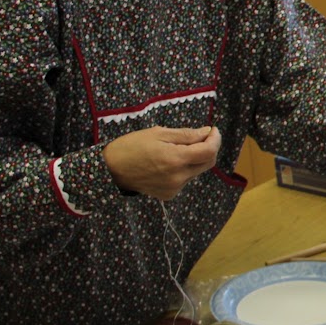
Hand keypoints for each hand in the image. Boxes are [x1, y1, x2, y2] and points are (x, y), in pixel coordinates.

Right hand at [103, 126, 221, 199]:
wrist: (110, 170)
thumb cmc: (132, 146)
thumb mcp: (158, 133)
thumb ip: (186, 135)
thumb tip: (207, 132)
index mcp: (176, 159)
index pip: (209, 151)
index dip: (215, 139)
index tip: (212, 130)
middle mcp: (178, 177)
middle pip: (208, 162)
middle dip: (208, 148)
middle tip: (201, 136)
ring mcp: (174, 188)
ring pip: (197, 171)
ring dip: (194, 158)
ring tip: (176, 149)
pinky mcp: (169, 194)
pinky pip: (185, 180)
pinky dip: (184, 169)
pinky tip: (168, 163)